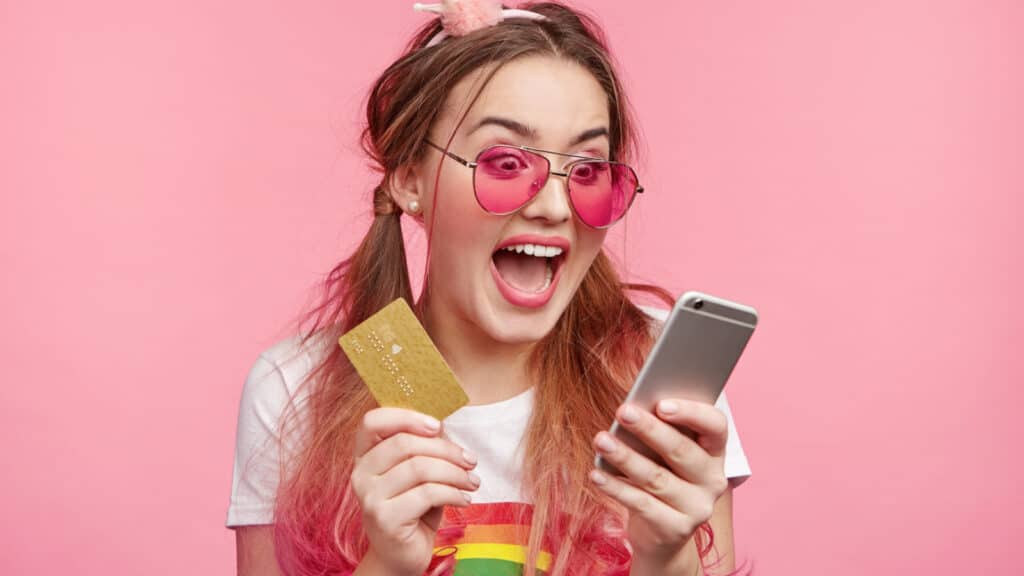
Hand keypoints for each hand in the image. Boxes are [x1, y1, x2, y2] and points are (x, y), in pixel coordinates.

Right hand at [351, 408, 479, 575]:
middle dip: (446, 449)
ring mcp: (370, 497)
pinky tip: (464, 499)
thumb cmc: (414, 507)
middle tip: (471, 460)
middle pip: (405, 443)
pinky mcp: (385, 519)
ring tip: (472, 482)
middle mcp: (360, 474)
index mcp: (365, 455)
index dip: (406, 416)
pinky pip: (427, 494)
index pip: (373, 421)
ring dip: (455, 473)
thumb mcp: (419, 472)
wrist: (402, 554)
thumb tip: (442, 427)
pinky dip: (453, 493)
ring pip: (419, 468)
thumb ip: (424, 447)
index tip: (438, 426)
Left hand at [590, 399, 728, 571]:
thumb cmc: (661, 475)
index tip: (661, 404)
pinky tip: (596, 474)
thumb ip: (659, 429)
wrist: (662, 533)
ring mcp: (697, 507)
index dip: (691, 413)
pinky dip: (616, 488)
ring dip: (625, 456)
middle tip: (622, 411)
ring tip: (601, 441)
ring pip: (657, 478)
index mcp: (715, 451)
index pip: (715, 426)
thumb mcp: (664, 452)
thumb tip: (632, 407)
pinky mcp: (675, 529)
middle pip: (682, 450)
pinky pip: (641, 504)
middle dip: (649, 429)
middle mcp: (713, 479)